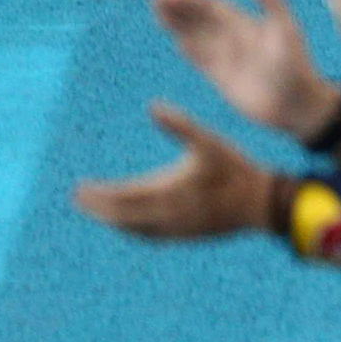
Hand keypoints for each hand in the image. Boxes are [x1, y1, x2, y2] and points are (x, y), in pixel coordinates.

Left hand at [70, 103, 281, 240]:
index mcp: (169, 194)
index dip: (99, 196)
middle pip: (123, 218)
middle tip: (77, 198)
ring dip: (114, 220)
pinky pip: (152, 236)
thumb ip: (180, 125)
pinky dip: (134, 230)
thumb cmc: (235, 169)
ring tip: (96, 209)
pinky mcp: (187, 234)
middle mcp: (169, 216)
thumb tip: (153, 105)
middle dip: (99, 209)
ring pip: (136, 230)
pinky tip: (130, 224)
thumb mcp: (209, 142)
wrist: (263, 205)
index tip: (78, 189)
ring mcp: (178, 229)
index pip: (124, 198)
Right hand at [153, 0, 340, 141]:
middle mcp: (230, 36)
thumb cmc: (295, 63)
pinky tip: (174, 39)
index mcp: (244, 21)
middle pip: (197, 18)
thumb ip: (269, 1)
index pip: (211, 4)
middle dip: (177, 7)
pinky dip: (187, 48)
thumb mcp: (284, 28)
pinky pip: (199, 59)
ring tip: (156, 11)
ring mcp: (224, 56)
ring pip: (194, 36)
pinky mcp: (220, 76)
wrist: (297, 103)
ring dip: (176, 24)